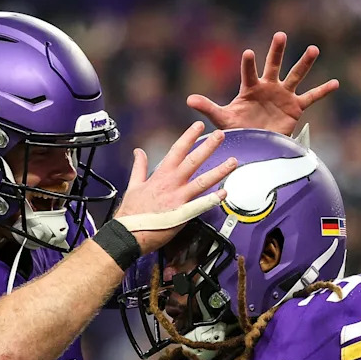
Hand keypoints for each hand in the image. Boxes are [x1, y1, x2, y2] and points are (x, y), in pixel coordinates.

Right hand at [112, 121, 236, 253]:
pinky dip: (212, 199)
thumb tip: (138, 152)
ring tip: (232, 162)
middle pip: (193, 160)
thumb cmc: (131, 213)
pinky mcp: (181, 214)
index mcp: (160, 175)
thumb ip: (139, 167)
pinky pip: (200, 205)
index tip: (199, 125)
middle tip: (221, 135)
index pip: (177, 150)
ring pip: (202, 181)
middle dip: (208, 146)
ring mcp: (178, 198)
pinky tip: (224, 193)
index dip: (189, 136)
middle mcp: (171, 183)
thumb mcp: (133, 185)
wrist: (128, 233)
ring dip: (219, 171)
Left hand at [187, 31, 339, 136]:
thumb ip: (208, 107)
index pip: (249, 72)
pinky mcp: (295, 107)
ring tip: (313, 49)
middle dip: (277, 52)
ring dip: (304, 63)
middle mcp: (268, 87)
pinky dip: (323, 91)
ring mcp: (283, 95)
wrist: (256, 144)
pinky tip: (335, 83)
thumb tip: (189, 99)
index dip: (249, 64)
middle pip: (273, 66)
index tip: (249, 53)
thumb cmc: (238, 128)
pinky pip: (311, 97)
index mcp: (250, 88)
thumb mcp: (223, 119)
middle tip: (280, 35)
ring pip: (295, 76)